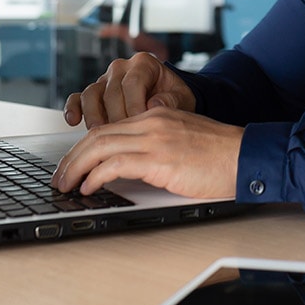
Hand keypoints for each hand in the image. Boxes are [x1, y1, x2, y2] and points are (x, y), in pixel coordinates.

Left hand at [52, 106, 243, 198]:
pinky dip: (96, 177)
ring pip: (100, 146)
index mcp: (157, 115)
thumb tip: (128, 166)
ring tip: (67, 185)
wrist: (245, 156)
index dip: (84, 147)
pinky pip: (115, 164)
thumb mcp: (183, 139)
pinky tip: (90, 188)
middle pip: (98, 135)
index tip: (73, 165)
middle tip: (60, 177)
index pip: (109, 127)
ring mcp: (156, 138)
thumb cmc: (220, 155)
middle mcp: (152, 121)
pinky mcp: (160, 158)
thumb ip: (157, 143)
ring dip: (76, 168)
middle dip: (72, 158)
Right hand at [63, 52, 195, 128]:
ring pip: (92, 94)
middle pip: (111, 92)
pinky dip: (73, 108)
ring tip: (100, 134)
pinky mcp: (94, 93)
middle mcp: (121, 68)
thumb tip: (154, 105)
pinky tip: (73, 121)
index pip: (132, 83)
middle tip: (123, 138)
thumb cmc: (174, 99)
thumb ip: (171, 101)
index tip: (139, 125)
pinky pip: (78, 98)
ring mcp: (105, 80)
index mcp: (144, 63)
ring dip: (94, 117)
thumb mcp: (182, 99)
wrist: (167, 100)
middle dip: (117, 118)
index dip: (134, 106)